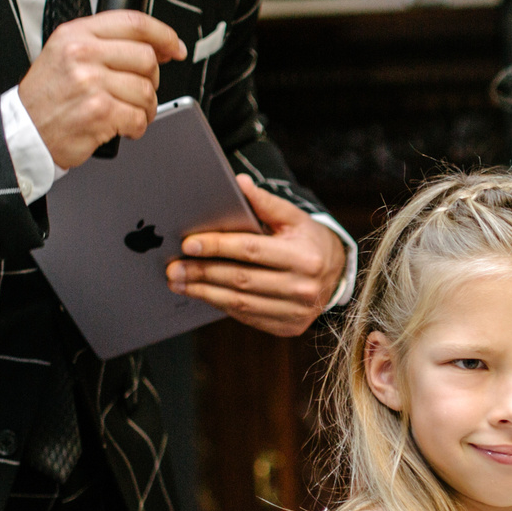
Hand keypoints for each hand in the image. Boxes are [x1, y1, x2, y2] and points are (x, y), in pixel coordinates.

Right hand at [18, 9, 185, 169]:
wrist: (23, 132)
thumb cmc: (46, 98)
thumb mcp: (64, 54)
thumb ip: (103, 43)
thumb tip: (156, 46)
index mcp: (76, 34)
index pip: (133, 22)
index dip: (163, 34)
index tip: (174, 47)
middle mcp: (82, 54)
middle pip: (146, 57)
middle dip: (152, 79)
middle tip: (140, 90)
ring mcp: (91, 83)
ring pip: (146, 90)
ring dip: (146, 107)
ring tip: (129, 113)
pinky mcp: (99, 112)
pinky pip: (138, 117)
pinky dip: (137, 127)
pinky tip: (122, 127)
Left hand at [170, 174, 347, 337]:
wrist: (337, 276)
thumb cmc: (309, 241)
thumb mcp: (294, 218)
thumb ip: (266, 203)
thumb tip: (238, 183)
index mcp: (304, 256)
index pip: (252, 250)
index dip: (218, 246)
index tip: (190, 244)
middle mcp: (302, 287)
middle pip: (241, 279)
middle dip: (202, 272)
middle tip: (174, 267)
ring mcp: (295, 311)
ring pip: (240, 303)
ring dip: (204, 292)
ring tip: (179, 282)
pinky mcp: (287, 327)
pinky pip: (247, 316)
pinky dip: (220, 305)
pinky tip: (202, 293)